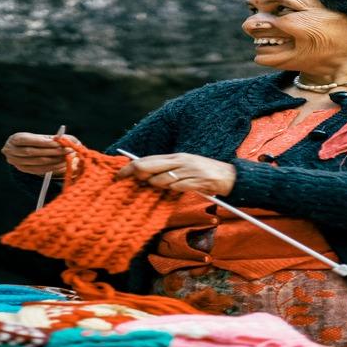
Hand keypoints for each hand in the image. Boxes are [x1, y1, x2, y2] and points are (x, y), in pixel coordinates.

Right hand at [1, 132, 81, 175]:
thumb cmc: (37, 141)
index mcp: (15, 139)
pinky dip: (52, 167)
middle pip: (33, 152)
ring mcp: (16, 162)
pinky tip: (63, 164)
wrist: (25, 150)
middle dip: (52, 151)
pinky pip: (39, 170)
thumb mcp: (42, 137)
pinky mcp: (24, 170)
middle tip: (68, 149)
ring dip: (55, 160)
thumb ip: (53, 138)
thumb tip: (65, 139)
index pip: (29, 140)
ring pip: (38, 162)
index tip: (60, 141)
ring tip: (68, 156)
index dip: (44, 142)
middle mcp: (11, 151)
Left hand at [115, 153, 236, 195]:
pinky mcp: (195, 180)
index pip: (147, 159)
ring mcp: (187, 170)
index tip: (118, 175)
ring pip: (160, 179)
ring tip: (162, 187)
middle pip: (149, 166)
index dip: (129, 167)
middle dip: (134, 175)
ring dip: (156, 186)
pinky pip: (176, 187)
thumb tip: (145, 176)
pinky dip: (172, 190)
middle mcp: (180, 161)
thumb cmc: (204, 173)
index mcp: (176, 156)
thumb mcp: (184, 167)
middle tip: (125, 181)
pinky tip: (176, 190)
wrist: (229, 176)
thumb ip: (167, 170)